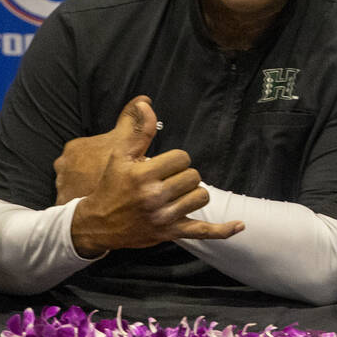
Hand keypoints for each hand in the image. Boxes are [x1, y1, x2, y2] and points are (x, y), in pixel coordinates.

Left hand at [55, 95, 153, 204]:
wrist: (94, 220)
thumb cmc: (109, 181)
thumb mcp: (127, 147)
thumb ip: (133, 122)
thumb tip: (143, 100)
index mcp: (76, 149)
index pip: (96, 145)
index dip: (112, 152)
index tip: (123, 162)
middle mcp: (63, 166)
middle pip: (87, 162)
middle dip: (100, 168)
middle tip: (117, 179)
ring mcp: (61, 186)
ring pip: (82, 180)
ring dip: (94, 184)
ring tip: (111, 192)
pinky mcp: (61, 205)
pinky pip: (77, 197)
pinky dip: (88, 198)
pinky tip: (102, 201)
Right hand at [68, 97, 243, 257]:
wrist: (96, 224)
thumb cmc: (111, 186)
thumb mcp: (120, 156)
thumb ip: (139, 131)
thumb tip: (146, 103)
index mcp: (143, 175)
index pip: (182, 158)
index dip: (176, 160)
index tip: (163, 166)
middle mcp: (154, 197)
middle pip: (193, 177)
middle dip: (183, 176)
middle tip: (166, 181)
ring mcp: (163, 217)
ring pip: (200, 197)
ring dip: (193, 194)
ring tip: (176, 194)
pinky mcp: (170, 233)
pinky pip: (203, 232)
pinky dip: (223, 230)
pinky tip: (239, 225)